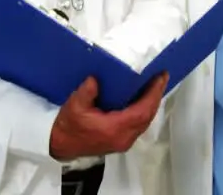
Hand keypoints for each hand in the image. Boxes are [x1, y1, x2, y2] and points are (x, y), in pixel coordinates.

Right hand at [48, 73, 168, 161]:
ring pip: (145, 121)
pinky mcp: (122, 141)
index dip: (153, 94)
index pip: (142, 112)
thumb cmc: (68, 126)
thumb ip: (87, 91)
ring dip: (152, 103)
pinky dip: (145, 110)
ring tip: (155, 84)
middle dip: (156, 96)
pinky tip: (144, 97)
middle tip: (161, 77)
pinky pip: (139, 124)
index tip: (160, 78)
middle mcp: (124, 138)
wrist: (61, 146)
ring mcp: (124, 141)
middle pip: (148, 117)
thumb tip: (97, 78)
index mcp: (114, 129)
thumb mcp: (74, 105)